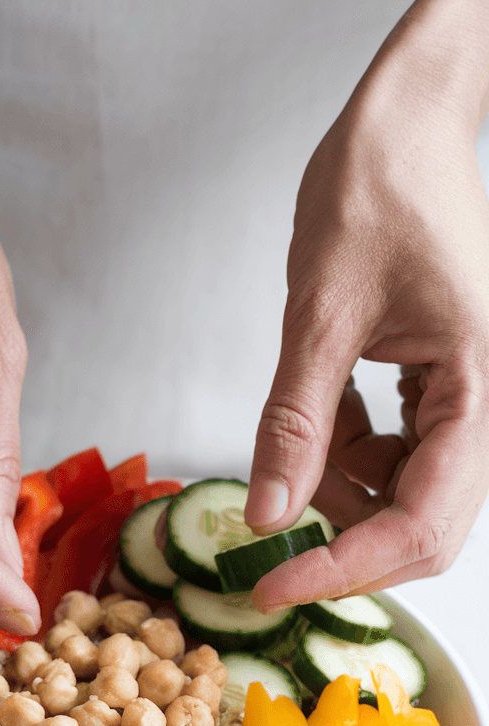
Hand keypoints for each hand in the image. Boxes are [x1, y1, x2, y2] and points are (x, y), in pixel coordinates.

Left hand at [244, 1, 488, 611]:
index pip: (423, 521)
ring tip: (302, 445)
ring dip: (345, 501)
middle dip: (349, 549)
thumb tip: (268, 516)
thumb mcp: (321, 312)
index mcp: (482, 386)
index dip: (348, 569)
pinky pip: (400, 461)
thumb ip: (296, 422)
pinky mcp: (446, 393)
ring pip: (411, 499)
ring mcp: (472, 401)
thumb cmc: (378, 189)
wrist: (406, 125)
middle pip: (428, 527)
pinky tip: (326, 424)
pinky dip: (351, 462)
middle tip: (273, 559)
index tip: (274, 590)